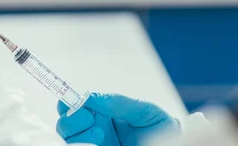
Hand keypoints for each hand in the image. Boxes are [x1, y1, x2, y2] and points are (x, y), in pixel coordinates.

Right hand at [56, 93, 178, 145]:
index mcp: (99, 112)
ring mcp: (94, 144)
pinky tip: (99, 143)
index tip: (79, 104)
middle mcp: (92, 129)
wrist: (173, 142)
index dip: (67, 103)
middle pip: (64, 125)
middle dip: (71, 121)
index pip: (71, 106)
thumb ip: (118, 103)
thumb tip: (90, 97)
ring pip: (68, 141)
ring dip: (78, 135)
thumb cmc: (160, 125)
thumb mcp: (142, 110)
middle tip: (91, 119)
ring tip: (100, 133)